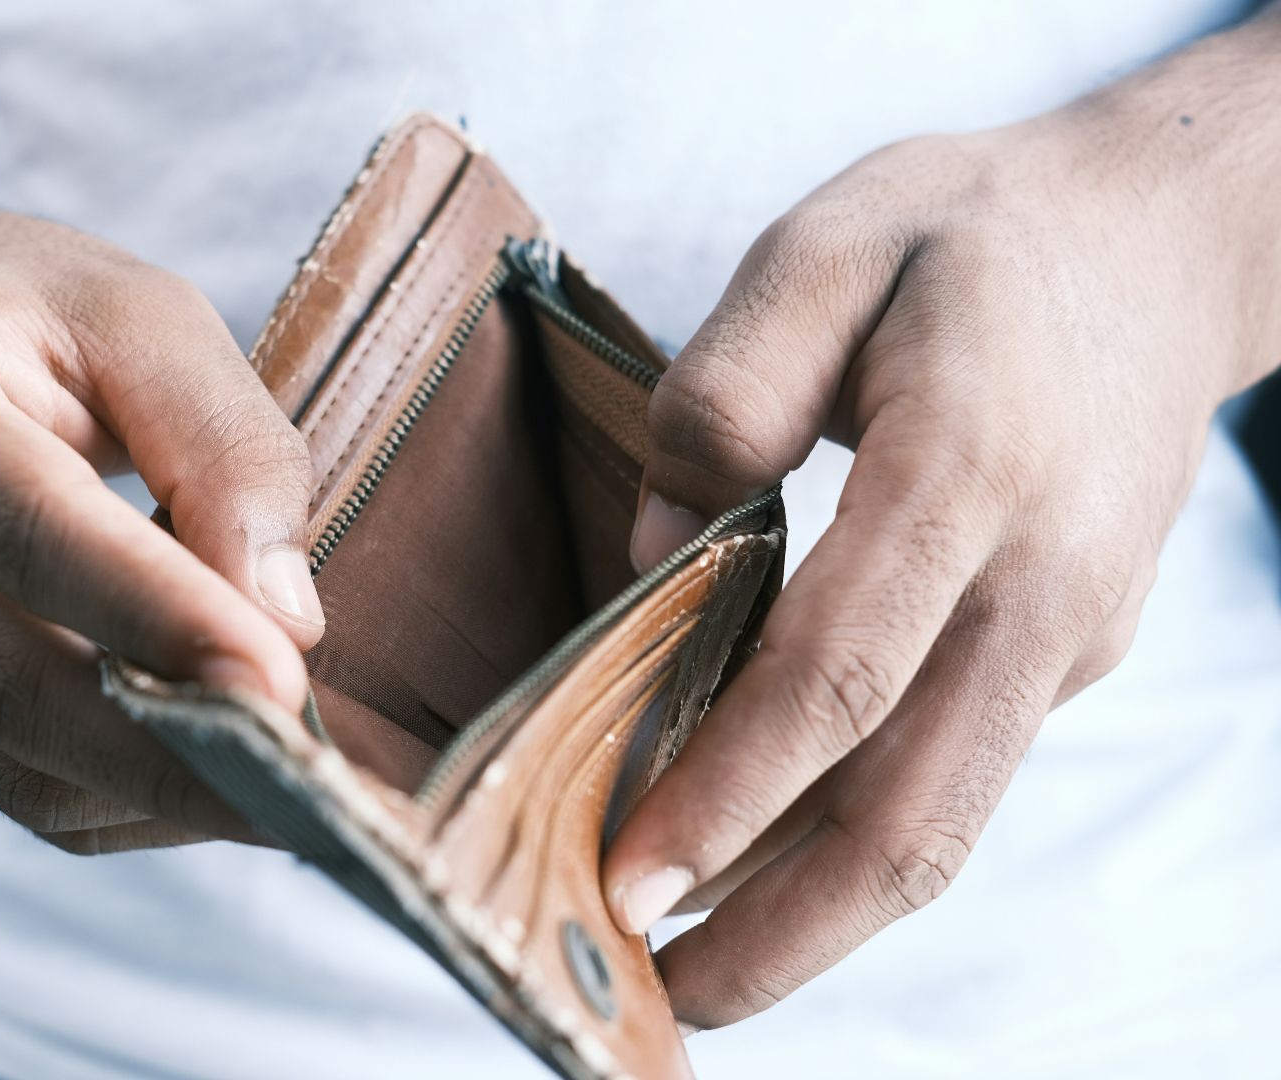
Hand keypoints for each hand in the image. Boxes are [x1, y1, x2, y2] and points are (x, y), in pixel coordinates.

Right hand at [0, 206, 325, 852]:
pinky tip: (213, 776)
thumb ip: (225, 450)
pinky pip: (11, 787)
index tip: (281, 686)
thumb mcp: (150, 319)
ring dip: (159, 793)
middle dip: (168, 749)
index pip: (25, 528)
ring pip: (9, 761)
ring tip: (287, 791)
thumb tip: (285, 624)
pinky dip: (125, 801)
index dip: (156, 616)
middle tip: (308, 783)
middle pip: (2, 679)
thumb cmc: (38, 317)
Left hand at [604, 25, 1280, 1029]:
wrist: (1159, 245)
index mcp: (969, 469)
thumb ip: (726, 391)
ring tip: (699, 970)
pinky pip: (954, 772)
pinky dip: (856, 838)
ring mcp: (1068, 633)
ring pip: (944, 819)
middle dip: (781, 929)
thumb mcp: (828, 246)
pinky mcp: (1068, 654)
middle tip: (656, 996)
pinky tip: (764, 860)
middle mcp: (1038, 582)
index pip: (840, 674)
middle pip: (912, 808)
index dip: (730, 792)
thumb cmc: (967, 238)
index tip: (627, 877)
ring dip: (820, 919)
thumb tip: (657, 552)